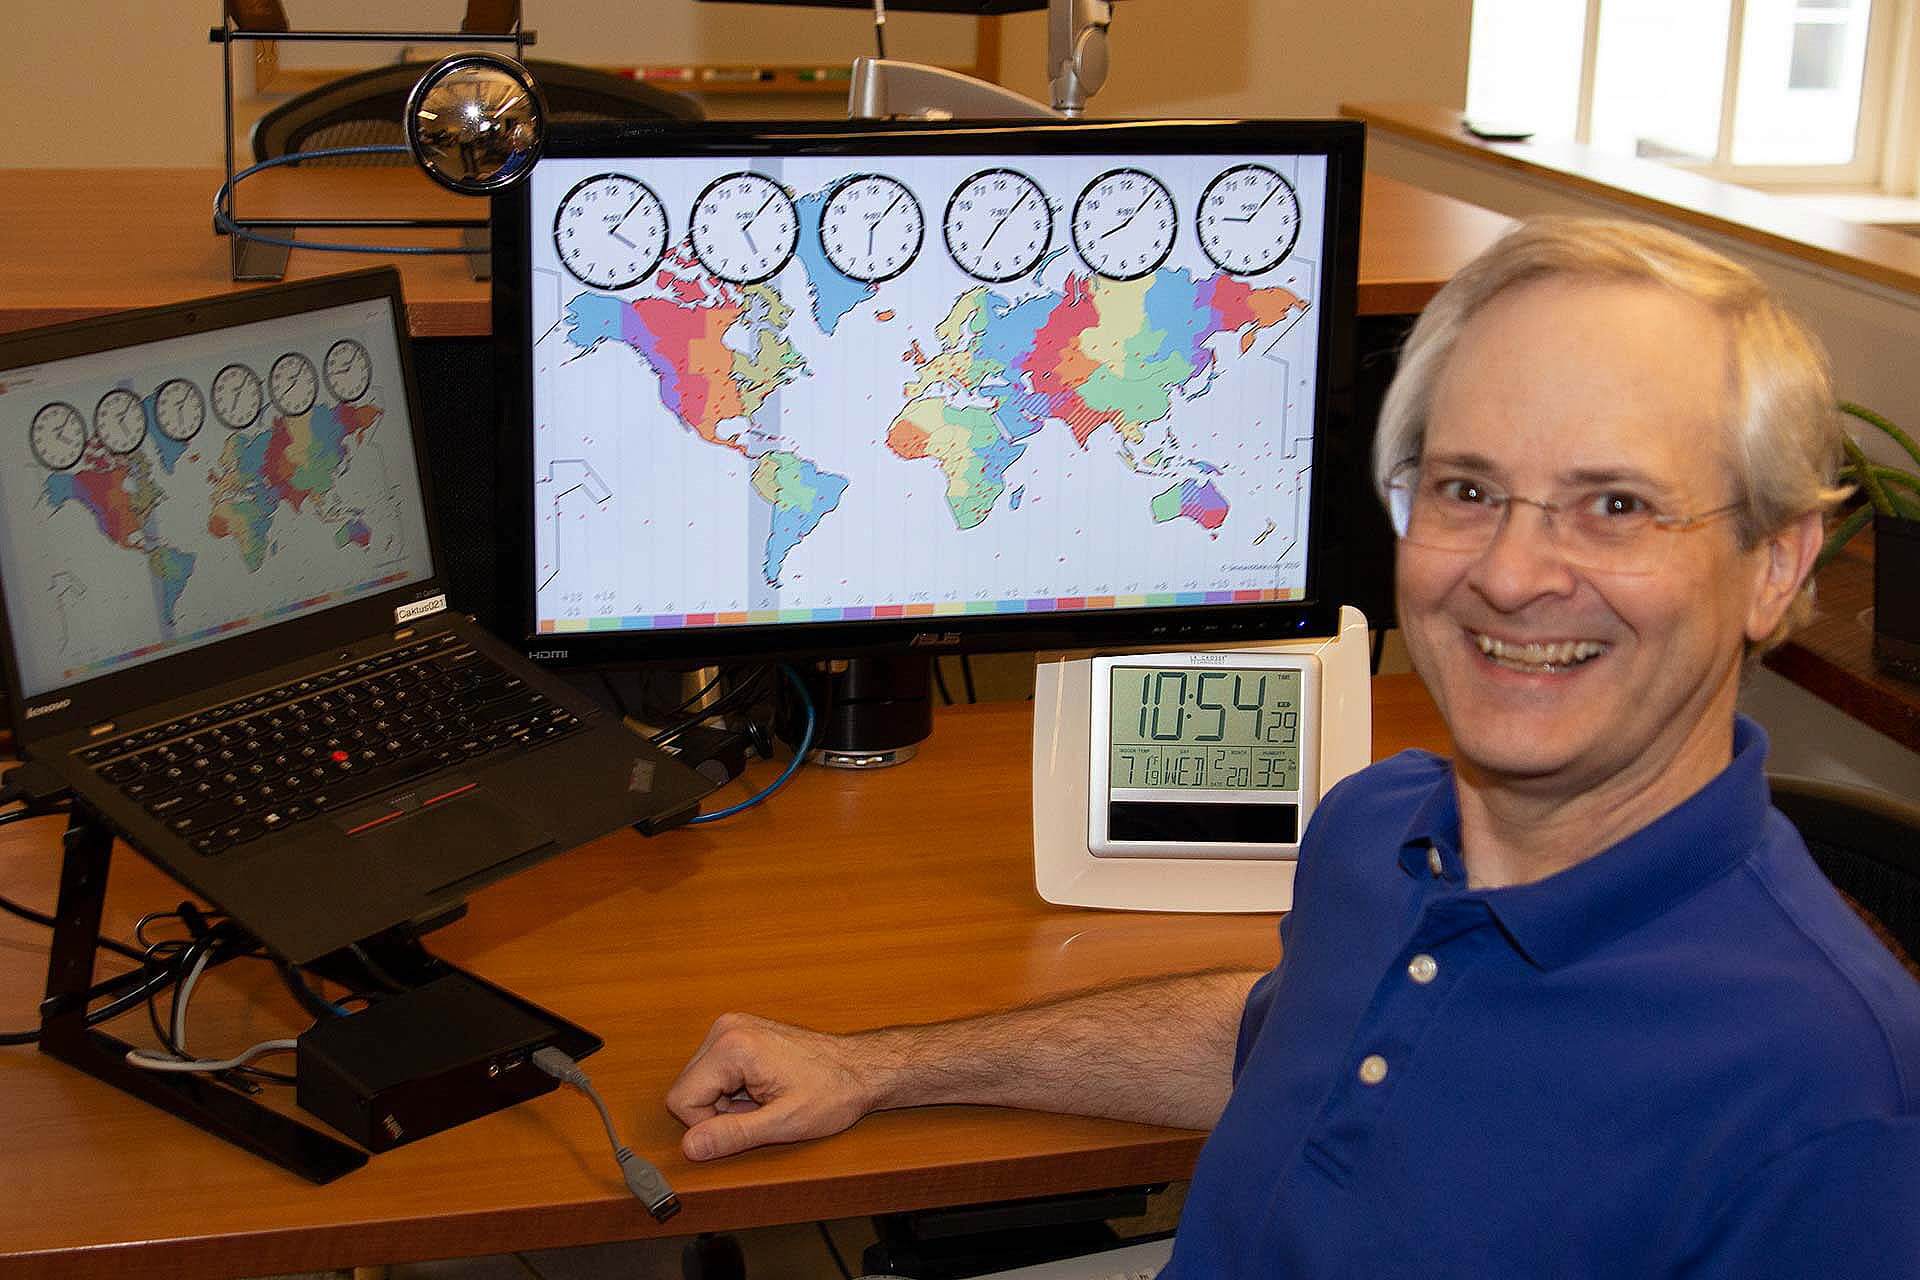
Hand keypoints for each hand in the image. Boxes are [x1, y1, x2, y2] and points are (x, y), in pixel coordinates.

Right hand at [666, 1012, 886, 1160]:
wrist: (860, 1067)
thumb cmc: (832, 1092)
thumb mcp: (783, 1124)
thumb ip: (733, 1135)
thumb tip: (690, 1146)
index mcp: (732, 1046)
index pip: (681, 1099)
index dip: (709, 1124)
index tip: (750, 1121)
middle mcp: (726, 1028)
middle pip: (688, 1088)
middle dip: (719, 1111)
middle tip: (761, 1110)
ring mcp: (732, 1027)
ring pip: (699, 1082)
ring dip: (726, 1102)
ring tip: (765, 1099)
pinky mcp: (739, 1032)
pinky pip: (714, 1072)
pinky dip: (734, 1089)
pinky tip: (764, 1089)